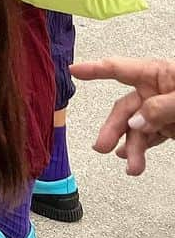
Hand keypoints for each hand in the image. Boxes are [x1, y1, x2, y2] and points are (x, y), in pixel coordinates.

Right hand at [70, 57, 174, 174]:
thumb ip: (160, 108)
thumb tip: (136, 123)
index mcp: (157, 73)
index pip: (119, 69)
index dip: (95, 70)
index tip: (73, 71)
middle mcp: (154, 90)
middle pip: (125, 107)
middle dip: (113, 128)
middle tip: (100, 147)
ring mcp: (161, 110)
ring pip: (137, 128)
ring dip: (132, 148)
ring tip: (132, 168)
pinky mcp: (170, 127)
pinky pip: (149, 137)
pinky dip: (141, 149)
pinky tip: (132, 161)